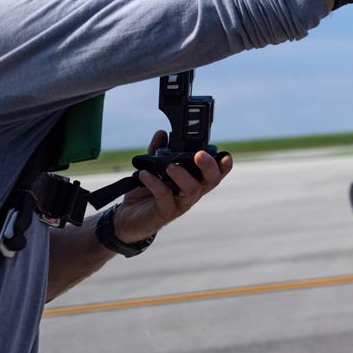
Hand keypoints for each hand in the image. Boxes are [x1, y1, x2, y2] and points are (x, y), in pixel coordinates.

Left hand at [111, 130, 232, 242]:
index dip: (224, 165)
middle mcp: (191, 192)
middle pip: (211, 180)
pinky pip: (164, 196)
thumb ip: (158, 151)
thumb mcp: (152, 169)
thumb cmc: (146, 194)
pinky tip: (144, 174)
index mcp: (193, 180)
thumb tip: (162, 133)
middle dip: (209, 166)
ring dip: (182, 175)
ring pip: (192, 190)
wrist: (127, 219)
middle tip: (199, 155)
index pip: (215, 173)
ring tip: (169, 166)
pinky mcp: (164, 212)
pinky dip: (155, 183)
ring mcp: (179, 204)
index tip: (225, 155)